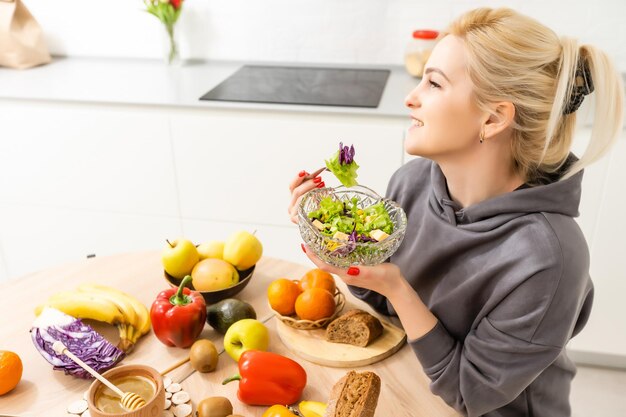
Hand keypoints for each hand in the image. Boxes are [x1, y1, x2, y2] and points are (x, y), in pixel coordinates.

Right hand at [288, 170, 324, 223]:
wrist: (321, 228)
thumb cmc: (319, 211)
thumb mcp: (315, 196)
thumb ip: (313, 186)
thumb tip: (318, 174)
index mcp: (293, 199)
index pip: (292, 185)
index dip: (298, 177)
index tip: (305, 172)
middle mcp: (291, 206)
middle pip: (296, 191)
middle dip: (308, 183)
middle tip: (319, 179)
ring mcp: (293, 214)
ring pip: (300, 198)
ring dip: (311, 190)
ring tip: (321, 185)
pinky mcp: (296, 220)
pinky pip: (302, 207)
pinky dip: (310, 200)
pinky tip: (317, 197)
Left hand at [301, 243, 438, 339]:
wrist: (396, 287)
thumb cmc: (387, 278)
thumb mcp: (375, 271)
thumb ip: (362, 271)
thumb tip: (349, 269)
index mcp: (347, 275)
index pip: (324, 266)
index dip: (313, 256)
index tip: (305, 246)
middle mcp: (345, 275)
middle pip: (325, 264)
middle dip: (315, 253)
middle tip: (308, 238)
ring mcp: (350, 274)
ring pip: (331, 263)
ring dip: (323, 253)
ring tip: (318, 239)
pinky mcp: (355, 271)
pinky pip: (339, 262)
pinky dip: (333, 253)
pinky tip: (336, 245)